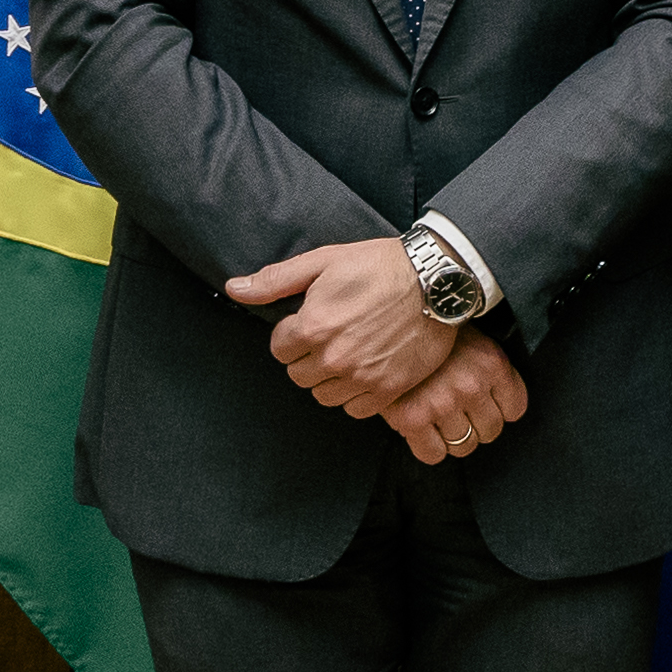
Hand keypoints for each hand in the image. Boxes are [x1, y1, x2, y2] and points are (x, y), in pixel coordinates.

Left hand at [231, 236, 455, 420]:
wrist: (437, 280)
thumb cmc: (380, 265)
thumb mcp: (323, 262)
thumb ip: (275, 281)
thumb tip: (234, 288)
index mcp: (314, 326)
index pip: (280, 349)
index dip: (293, 334)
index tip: (312, 321)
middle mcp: (335, 358)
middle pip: (299, 375)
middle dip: (308, 357)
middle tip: (332, 336)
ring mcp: (363, 377)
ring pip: (324, 395)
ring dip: (330, 379)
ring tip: (348, 354)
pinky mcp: (389, 389)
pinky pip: (356, 409)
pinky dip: (356, 394)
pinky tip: (366, 371)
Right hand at [382, 331, 527, 467]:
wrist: (390, 324)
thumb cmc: (431, 333)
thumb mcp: (474, 341)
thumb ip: (489, 371)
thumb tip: (497, 402)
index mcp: (491, 364)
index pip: (515, 409)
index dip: (499, 410)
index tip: (487, 405)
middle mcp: (471, 385)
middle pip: (490, 431)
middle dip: (477, 425)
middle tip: (460, 412)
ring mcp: (442, 403)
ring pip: (464, 446)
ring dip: (453, 438)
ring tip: (440, 419)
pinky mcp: (413, 418)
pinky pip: (433, 454)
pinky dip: (429, 448)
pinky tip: (424, 431)